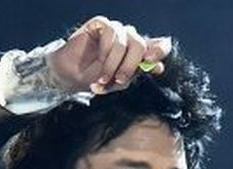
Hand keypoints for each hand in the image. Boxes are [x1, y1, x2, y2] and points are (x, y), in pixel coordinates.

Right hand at [49, 17, 171, 93]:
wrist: (71, 76)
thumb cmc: (96, 78)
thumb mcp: (119, 81)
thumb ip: (137, 72)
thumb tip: (159, 67)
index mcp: (138, 52)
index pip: (160, 44)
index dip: (160, 49)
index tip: (152, 61)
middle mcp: (130, 38)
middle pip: (141, 44)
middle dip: (130, 66)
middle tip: (119, 81)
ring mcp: (116, 30)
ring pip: (125, 41)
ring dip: (114, 63)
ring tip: (103, 78)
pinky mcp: (101, 23)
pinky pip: (111, 31)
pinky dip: (106, 50)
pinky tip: (99, 59)